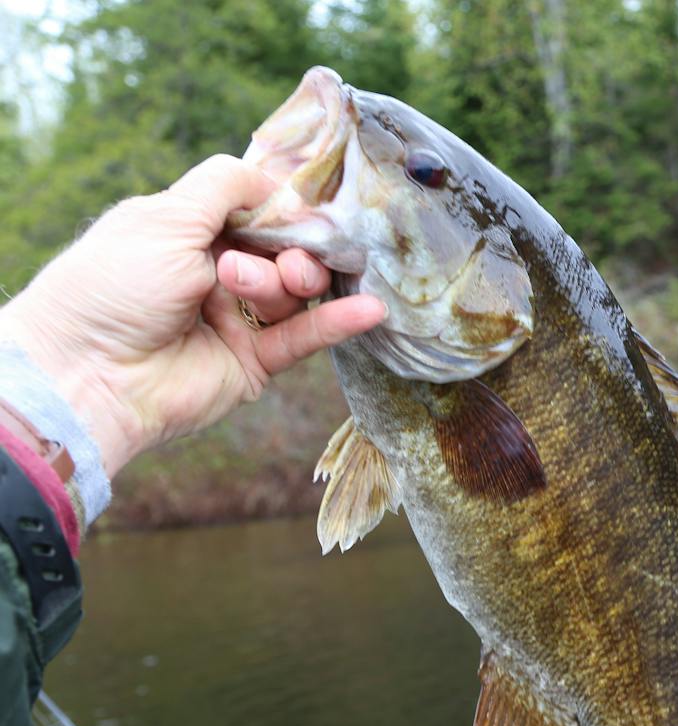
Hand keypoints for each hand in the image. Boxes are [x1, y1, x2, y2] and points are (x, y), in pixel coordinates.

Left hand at [0, 154, 385, 477]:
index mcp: (188, 231)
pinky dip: (338, 323)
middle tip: (286, 258)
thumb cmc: (114, 284)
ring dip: (291, 281)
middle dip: (293, 247)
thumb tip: (278, 181)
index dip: (284, 206)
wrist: (90, 371)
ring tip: (270, 286)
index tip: (310, 203)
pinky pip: (305, 338)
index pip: (256, 209)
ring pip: (294, 290)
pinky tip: (369, 310)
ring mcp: (236, 318)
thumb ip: (224, 185)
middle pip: (284, 248)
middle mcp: (214, 272)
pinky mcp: (254, 362)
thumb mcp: (166, 216)